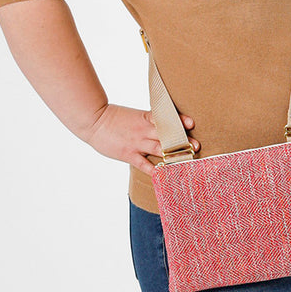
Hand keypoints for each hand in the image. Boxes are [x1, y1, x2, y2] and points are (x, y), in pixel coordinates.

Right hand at [82, 104, 198, 175]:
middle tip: (196, 146)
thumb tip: (161, 125)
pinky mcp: (129, 154)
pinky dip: (155, 170)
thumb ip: (147, 121)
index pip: (166, 118)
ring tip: (187, 160)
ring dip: (174, 155)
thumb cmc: (113, 117)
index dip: (180, 120)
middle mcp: (145, 130)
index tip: (191, 123)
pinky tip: (164, 176)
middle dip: (183, 141)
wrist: (93, 120)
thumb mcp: (133, 115)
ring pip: (160, 149)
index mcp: (146, 118)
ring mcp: (138, 143)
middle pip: (167, 135)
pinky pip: (144, 164)